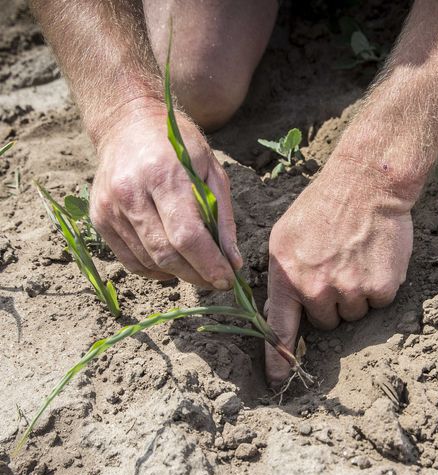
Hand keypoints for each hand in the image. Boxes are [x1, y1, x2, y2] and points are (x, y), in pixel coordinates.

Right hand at [90, 100, 241, 288]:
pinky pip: (129, 260)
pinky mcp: (98, 217)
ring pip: (148, 260)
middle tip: (217, 281)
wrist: (127, 124)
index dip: (208, 264)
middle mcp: (131, 192)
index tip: (227, 280)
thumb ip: (223, 218)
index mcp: (164, 175)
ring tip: (199, 271)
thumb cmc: (178, 146)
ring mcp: (110, 206)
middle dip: (196, 275)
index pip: (187, 235)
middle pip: (166, 253)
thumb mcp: (212, 171)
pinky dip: (154, 270)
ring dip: (178, 274)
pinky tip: (172, 266)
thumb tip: (233, 262)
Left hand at [265, 156, 413, 382]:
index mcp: (288, 274)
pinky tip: (375, 259)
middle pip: (326, 321)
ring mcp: (349, 289)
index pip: (280, 327)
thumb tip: (281, 311)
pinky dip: (380, 286)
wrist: (367, 184)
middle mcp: (316, 287)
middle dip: (332, 302)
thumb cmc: (325, 205)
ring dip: (357, 294)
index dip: (278, 359)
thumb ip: (284, 274)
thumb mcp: (286, 235)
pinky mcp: (379, 287)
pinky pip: (379, 302)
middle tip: (338, 268)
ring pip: (354, 313)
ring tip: (357, 258)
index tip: (278, 381)